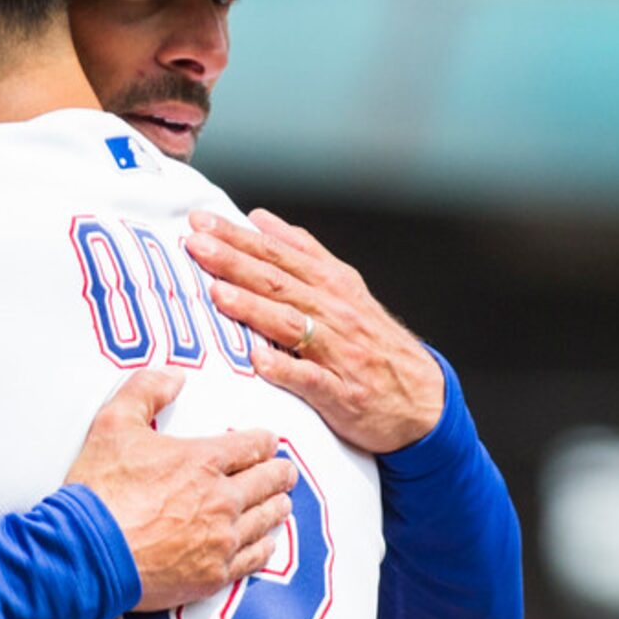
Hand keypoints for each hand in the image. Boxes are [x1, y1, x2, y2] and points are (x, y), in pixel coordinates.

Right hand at [65, 370, 295, 610]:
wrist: (86, 553)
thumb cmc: (98, 491)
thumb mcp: (113, 424)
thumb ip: (146, 391)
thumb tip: (172, 375)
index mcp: (204, 460)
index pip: (255, 445)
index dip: (266, 441)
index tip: (267, 443)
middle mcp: (222, 499)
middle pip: (271, 481)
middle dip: (280, 473)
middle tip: (283, 473)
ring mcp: (221, 539)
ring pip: (268, 519)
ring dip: (277, 507)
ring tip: (280, 503)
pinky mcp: (213, 575)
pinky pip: (255, 558)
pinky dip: (264, 546)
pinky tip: (265, 542)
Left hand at [185, 208, 444, 453]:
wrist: (422, 399)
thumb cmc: (372, 343)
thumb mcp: (344, 288)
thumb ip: (302, 253)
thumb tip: (259, 219)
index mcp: (331, 285)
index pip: (278, 254)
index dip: (239, 238)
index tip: (201, 222)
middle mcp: (335, 312)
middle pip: (279, 282)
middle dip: (235, 261)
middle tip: (196, 244)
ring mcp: (338, 353)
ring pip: (291, 324)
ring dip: (254, 308)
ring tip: (218, 293)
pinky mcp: (342, 393)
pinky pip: (310, 380)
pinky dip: (285, 369)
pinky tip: (258, 361)